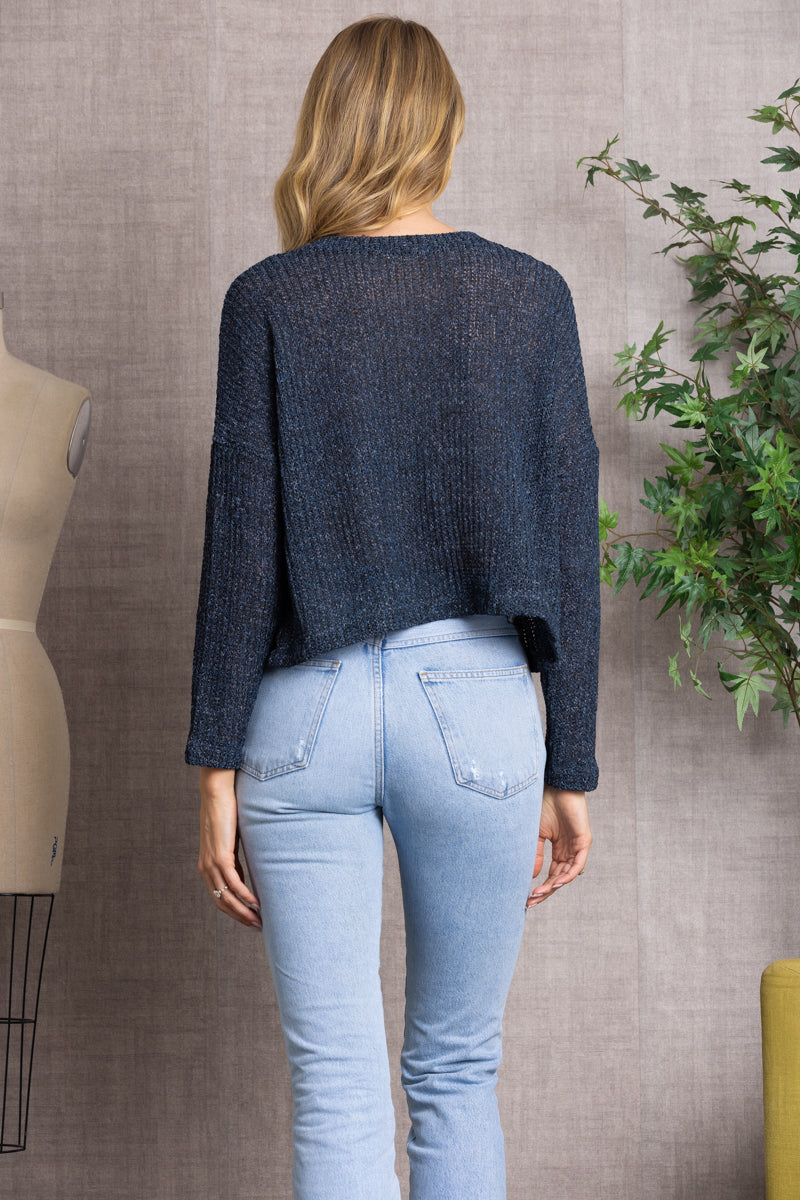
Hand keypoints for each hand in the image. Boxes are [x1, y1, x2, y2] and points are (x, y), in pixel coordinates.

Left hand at [197, 766, 261, 929]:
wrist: (216, 792)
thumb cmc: (225, 812)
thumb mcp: (230, 841)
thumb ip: (234, 857)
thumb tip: (245, 871)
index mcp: (207, 866)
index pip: (219, 897)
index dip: (234, 911)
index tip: (251, 919)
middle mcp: (206, 868)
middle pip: (221, 902)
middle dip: (240, 917)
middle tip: (257, 927)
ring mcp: (212, 863)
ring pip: (226, 896)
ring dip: (243, 911)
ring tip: (259, 920)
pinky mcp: (220, 855)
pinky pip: (233, 882)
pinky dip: (244, 895)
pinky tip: (256, 903)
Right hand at [525, 784, 591, 908]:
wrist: (555, 785)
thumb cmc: (545, 804)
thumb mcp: (536, 833)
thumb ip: (536, 854)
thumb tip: (532, 877)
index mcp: (559, 849)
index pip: (552, 874)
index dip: (541, 887)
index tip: (527, 898)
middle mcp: (569, 850)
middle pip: (559, 878)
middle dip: (545, 892)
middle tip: (531, 902)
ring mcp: (577, 846)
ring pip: (568, 874)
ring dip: (553, 886)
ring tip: (539, 894)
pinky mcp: (584, 841)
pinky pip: (578, 864)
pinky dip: (568, 875)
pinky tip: (556, 883)